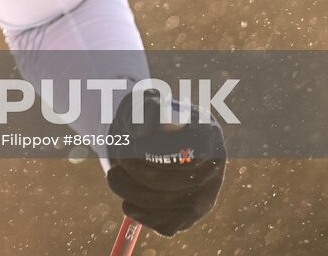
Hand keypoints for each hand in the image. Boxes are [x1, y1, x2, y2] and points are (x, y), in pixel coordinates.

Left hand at [105, 88, 225, 235]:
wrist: (143, 138)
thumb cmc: (144, 118)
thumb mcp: (143, 103)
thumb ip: (145, 110)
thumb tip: (141, 132)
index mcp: (208, 134)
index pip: (186, 150)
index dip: (156, 150)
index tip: (132, 142)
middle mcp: (213, 168)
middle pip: (174, 180)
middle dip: (137, 171)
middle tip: (117, 163)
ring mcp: (204, 196)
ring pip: (166, 204)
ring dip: (130, 192)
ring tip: (114, 177)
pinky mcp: (188, 217)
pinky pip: (164, 224)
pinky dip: (139, 213)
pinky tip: (127, 198)